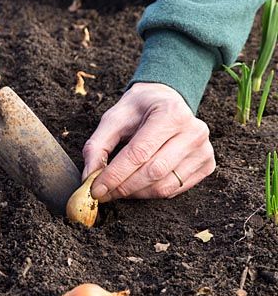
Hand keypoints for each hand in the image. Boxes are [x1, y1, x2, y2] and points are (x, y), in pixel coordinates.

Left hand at [82, 82, 215, 201]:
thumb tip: (88, 177)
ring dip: (135, 194)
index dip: (115, 175)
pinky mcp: (207, 164)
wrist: (167, 101)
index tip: (95, 189)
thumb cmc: (138, 110)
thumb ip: (97, 145)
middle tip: (102, 194)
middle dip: (122, 188)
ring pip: (164, 186)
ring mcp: (204, 150)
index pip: (139, 153)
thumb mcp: (114, 118)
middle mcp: (194, 131)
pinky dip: (151, 194)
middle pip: (153, 172)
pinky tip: (137, 186)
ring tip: (117, 190)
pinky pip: (175, 189)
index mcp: (170, 114)